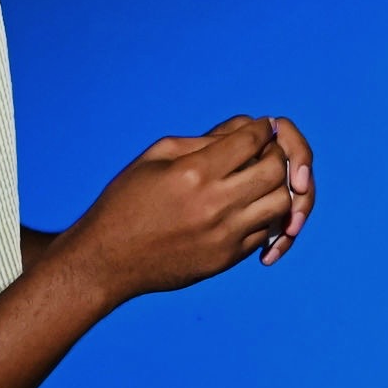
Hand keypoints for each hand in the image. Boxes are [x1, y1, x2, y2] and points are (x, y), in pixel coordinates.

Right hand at [60, 116, 305, 302]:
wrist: (108, 260)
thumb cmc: (126, 201)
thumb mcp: (155, 157)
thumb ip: (201, 141)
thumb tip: (241, 129)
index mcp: (194, 172)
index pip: (250, 140)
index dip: (261, 129)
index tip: (262, 127)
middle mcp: (214, 203)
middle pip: (274, 170)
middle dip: (276, 154)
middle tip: (265, 152)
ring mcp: (224, 234)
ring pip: (280, 203)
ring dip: (276, 186)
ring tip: (259, 180)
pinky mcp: (226, 258)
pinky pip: (265, 230)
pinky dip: (263, 215)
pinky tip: (247, 206)